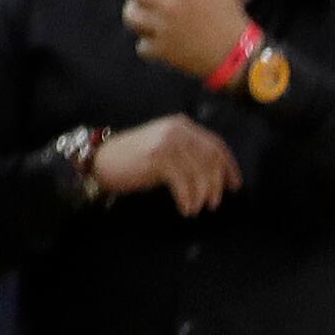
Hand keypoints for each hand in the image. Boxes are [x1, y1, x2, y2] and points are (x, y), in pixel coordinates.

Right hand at [94, 111, 241, 211]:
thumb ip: (188, 153)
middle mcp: (177, 130)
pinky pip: (183, 182)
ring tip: (197, 208)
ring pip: (199, 172)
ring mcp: (167, 142)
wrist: (100, 160)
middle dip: (216, 185)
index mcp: (181, 125)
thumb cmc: (132, 159)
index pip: (215, 145)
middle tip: (213, 203)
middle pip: (210, 159)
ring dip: (202, 195)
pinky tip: (185, 209)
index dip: (229, 167)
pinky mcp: (157, 157)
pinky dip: (188, 199)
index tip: (234, 186)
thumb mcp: (164, 149)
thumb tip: (218, 176)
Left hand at [124, 0, 254, 79]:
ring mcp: (164, 29)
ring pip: (130, 15)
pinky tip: (155, 38)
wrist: (238, 53)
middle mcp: (170, 6)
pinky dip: (146, 43)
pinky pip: (140, 44)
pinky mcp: (162, 50)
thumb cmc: (228, 16)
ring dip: (133, 12)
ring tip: (142, 11)